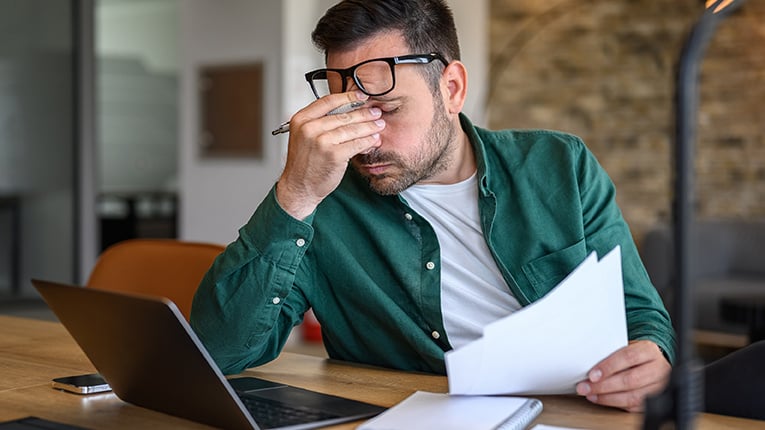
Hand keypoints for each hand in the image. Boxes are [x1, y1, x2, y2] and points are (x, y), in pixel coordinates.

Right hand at [276, 91, 385, 219]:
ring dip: (369, 127)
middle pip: (343, 115)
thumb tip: (348, 111)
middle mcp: (309, 128)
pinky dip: (367, 141)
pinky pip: (356, 144)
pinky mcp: (334, 155)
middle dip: (363, 113)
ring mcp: (321, 142)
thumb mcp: (305, 136)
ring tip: (379, 125)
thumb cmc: (304, 163)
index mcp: (301, 119)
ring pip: (352, 129)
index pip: (328, 101)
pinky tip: (373, 140)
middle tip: (376, 112)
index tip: (361, 96)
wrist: (299, 187)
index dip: (348, 97)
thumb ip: (321, 122)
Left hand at [575, 340, 670, 411]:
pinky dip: (615, 404)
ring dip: (608, 398)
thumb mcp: (627, 346)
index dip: (609, 367)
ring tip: (591, 395)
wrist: (655, 360)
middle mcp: (657, 369)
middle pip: (630, 380)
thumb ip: (612, 353)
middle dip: (604, 386)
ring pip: (633, 396)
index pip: (628, 357)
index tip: (592, 375)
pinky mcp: (655, 400)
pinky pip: (634, 406)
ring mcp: (659, 386)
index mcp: (649, 351)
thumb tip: (588, 366)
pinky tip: (602, 399)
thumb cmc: (636, 353)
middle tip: (585, 387)